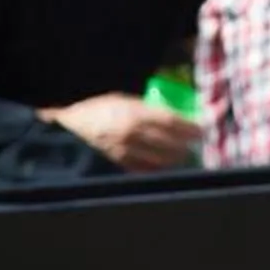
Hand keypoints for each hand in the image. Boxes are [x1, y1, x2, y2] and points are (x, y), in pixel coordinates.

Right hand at [44, 93, 202, 172]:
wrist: (67, 126)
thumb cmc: (97, 108)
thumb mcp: (124, 100)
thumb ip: (147, 109)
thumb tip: (173, 118)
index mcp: (135, 113)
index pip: (171, 122)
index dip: (189, 127)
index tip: (202, 130)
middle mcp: (131, 133)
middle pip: (168, 142)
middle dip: (186, 145)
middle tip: (198, 145)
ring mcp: (123, 150)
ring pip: (157, 159)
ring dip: (174, 159)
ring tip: (185, 156)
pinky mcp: (116, 163)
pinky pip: (142, 169)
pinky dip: (156, 169)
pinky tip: (165, 167)